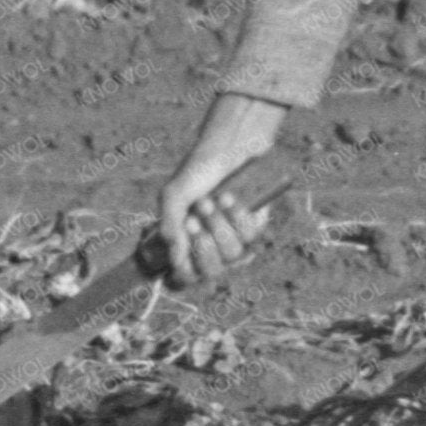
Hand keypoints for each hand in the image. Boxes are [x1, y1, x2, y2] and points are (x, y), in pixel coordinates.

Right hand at [158, 122, 283, 288]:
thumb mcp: (174, 196)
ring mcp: (234, 238)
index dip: (185, 274)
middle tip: (194, 220)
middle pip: (212, 272)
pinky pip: (250, 236)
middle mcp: (212, 246)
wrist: (228, 148)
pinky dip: (237, 216)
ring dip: (218, 226)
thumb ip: (171, 226)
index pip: (186, 278)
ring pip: (232, 254)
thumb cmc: (198, 172)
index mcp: (187, 243)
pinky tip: (229, 197)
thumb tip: (174, 260)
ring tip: (210, 201)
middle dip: (204, 246)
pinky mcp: (255, 226)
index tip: (180, 257)